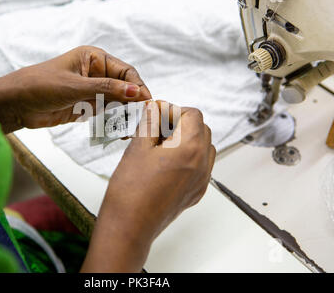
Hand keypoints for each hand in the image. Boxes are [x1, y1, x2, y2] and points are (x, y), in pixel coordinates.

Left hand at [0, 46, 151, 132]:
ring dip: (127, 113)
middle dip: (135, 101)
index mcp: (94, 58)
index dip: (137, 85)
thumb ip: (106, 89)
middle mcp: (96, 72)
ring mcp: (92, 90)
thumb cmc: (40, 85)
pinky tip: (123, 130)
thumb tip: (136, 92)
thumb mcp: (75, 87)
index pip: (125, 71)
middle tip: (145, 117)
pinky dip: (116, 121)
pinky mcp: (87, 106)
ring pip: (118, 101)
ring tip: (136, 126)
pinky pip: (108, 113)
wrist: (16, 104)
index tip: (147, 101)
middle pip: (124, 86)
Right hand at [81, 101, 215, 272]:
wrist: (129, 227)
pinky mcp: (195, 193)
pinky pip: (201, 166)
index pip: (193, 115)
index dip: (173, 111)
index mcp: (190, 149)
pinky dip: (188, 157)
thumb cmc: (130, 191)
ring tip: (160, 147)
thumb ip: (150, 122)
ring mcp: (201, 181)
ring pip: (204, 148)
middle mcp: (202, 165)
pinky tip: (165, 164)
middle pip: (202, 129)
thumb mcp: (138, 147)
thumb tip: (155, 107)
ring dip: (187, 140)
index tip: (157, 116)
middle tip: (156, 130)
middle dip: (181, 124)